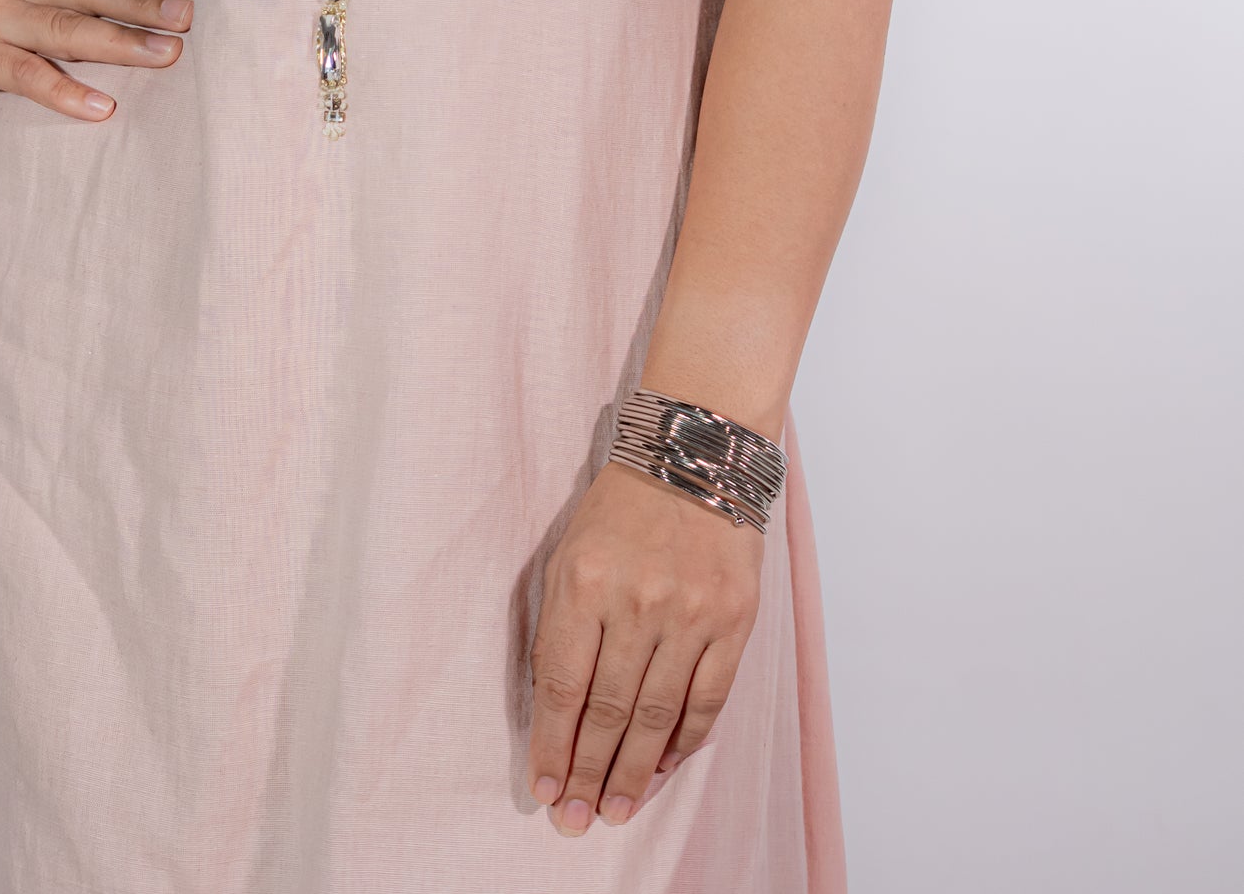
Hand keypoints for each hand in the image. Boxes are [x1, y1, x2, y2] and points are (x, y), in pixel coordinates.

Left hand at [527, 459, 760, 834]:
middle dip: (587, 773)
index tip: (542, 788)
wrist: (694, 458)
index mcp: (583, 582)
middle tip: (575, 819)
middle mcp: (637, 601)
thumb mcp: (569, 554)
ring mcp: (690, 614)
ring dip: (633, 772)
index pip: (562, 685)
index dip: (551, 744)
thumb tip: (555, 712)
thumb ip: (561, 629)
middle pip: (609, 711)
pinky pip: (707, 701)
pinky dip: (684, 744)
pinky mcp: (733, 621)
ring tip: (615, 809)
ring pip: (657, 717)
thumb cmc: (619, 510)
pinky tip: (663, 769)